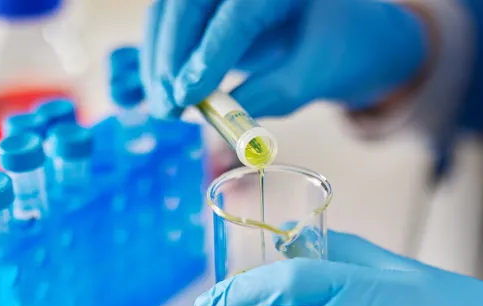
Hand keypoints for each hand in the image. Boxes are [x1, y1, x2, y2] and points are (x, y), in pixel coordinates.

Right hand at [142, 0, 428, 117]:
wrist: (343, 30)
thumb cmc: (335, 51)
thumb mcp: (313, 76)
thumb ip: (270, 95)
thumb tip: (222, 118)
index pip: (236, 14)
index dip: (207, 55)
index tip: (187, 96)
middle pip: (187, 5)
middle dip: (169, 57)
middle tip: (167, 107)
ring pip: (168, 11)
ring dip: (156, 59)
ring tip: (163, 106)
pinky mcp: (204, 5)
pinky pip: (165, 20)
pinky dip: (149, 53)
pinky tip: (138, 88)